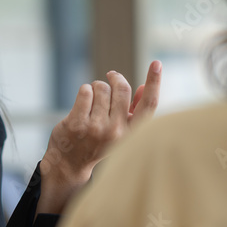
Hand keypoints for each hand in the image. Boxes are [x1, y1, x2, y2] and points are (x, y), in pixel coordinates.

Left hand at [37, 60, 161, 214]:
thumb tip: (143, 86)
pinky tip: (83, 100)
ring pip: (101, 88)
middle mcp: (116, 131)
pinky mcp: (76, 123)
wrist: (70, 163)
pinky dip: (85, 90)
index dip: (154, 82)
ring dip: (97, 87)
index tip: (157, 63)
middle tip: (110, 76)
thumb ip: (134, 109)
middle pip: (121, 89)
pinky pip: (85, 91)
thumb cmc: (97, 142)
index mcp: (131, 132)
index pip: (149, 105)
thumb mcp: (120, 130)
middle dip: (115, 78)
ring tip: (93, 97)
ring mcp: (95, 128)